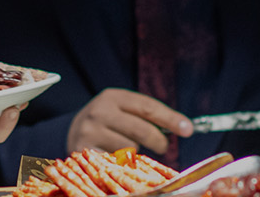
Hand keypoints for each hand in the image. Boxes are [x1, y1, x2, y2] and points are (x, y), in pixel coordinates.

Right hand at [67, 88, 191, 152]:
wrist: (71, 130)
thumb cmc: (108, 120)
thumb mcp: (123, 109)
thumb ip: (147, 115)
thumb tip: (182, 127)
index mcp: (114, 96)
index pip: (149, 107)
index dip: (170, 119)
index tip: (188, 130)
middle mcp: (100, 111)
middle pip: (142, 129)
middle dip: (159, 141)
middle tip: (164, 146)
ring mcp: (90, 131)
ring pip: (129, 148)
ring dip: (135, 152)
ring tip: (126, 147)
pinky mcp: (84, 150)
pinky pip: (116, 161)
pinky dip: (121, 161)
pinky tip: (114, 155)